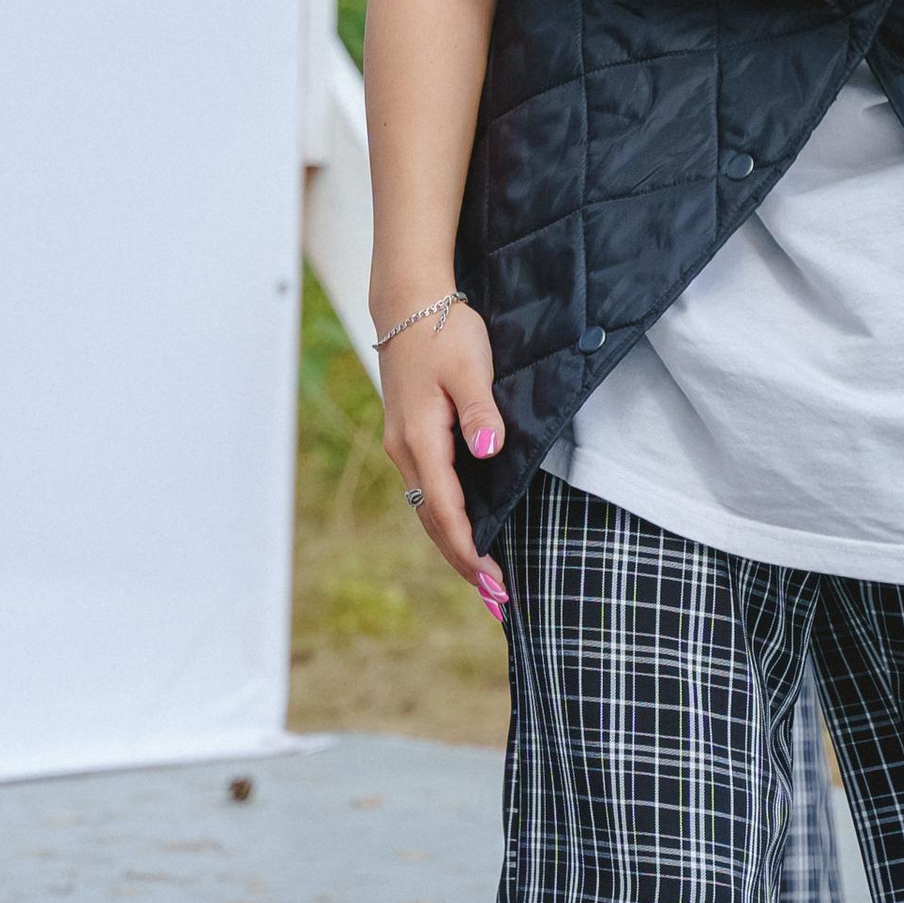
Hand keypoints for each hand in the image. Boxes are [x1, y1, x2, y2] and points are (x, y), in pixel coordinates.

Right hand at [379, 297, 509, 616]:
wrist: (410, 303)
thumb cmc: (444, 332)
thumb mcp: (469, 367)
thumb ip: (479, 411)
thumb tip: (490, 451)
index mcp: (419, 440)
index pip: (446, 510)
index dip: (471, 549)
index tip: (494, 580)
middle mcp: (406, 451)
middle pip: (434, 521)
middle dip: (465, 562)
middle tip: (498, 599)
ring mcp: (405, 446)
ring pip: (430, 510)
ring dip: (456, 545)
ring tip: (486, 581)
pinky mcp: (412, 438)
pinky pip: (430, 492)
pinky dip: (449, 520)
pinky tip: (469, 532)